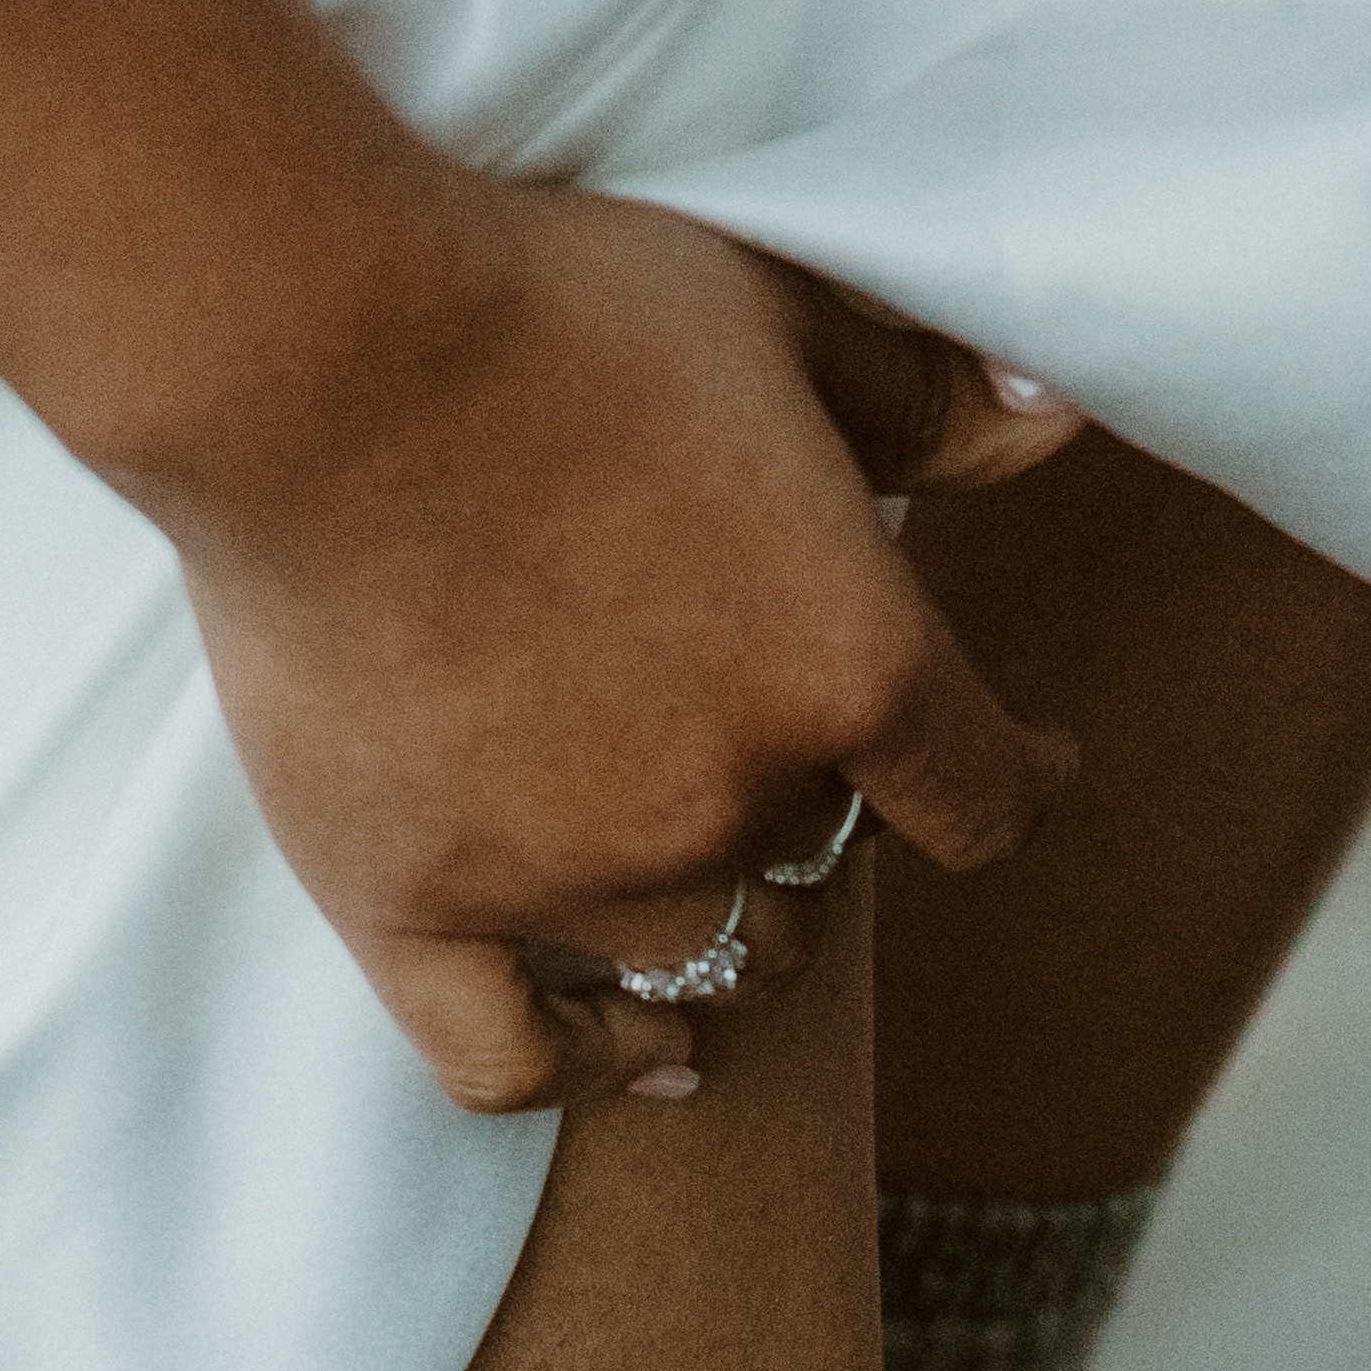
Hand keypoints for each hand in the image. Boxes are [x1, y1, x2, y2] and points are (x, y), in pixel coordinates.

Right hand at [134, 185, 1084, 1113]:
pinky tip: (632, 1050)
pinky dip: (585, 1064)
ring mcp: (568, 874)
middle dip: (817, 808)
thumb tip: (1052, 420)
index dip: (1023, 784)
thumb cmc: (552, 306)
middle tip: (763, 726)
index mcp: (848, 667)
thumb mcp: (782, 313)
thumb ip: (928, 398)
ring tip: (689, 859)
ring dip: (716, 917)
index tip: (1035, 766)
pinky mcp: (412, 906)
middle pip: (823, 871)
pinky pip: (514, 1062)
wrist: (318, 351)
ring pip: (700, 962)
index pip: (988, 798)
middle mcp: (728, 801)